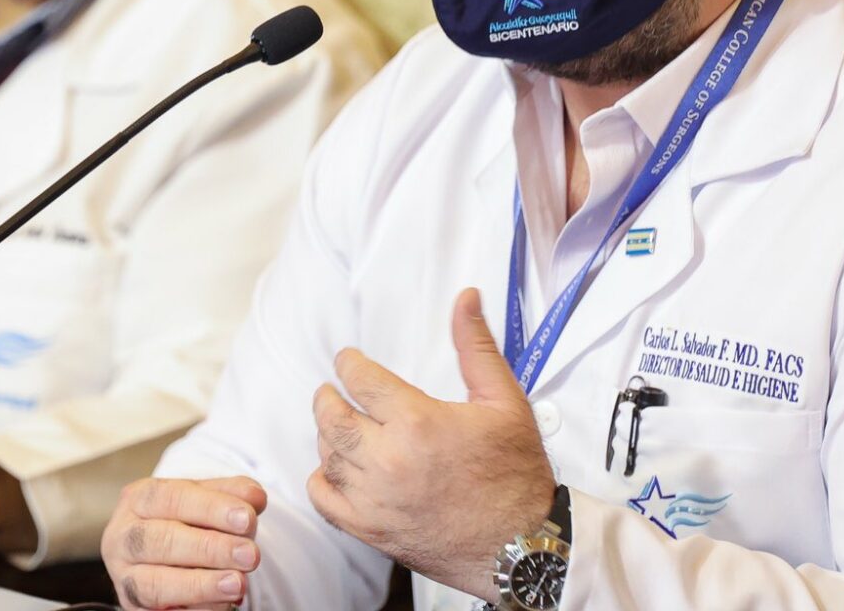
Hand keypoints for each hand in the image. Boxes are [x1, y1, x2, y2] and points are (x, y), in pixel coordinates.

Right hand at [101, 475, 265, 609]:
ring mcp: (125, 577)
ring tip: (238, 583)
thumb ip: (229, 494)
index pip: (171, 498)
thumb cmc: (183, 523)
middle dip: (209, 548)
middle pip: (160, 541)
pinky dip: (195, 610)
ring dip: (200, 585)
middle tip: (250, 554)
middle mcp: (124, 538)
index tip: (247, 518)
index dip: (210, 508)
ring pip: (155, 584)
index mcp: (138, 500)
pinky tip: (223, 603)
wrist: (160, 558)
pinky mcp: (135, 609)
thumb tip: (254, 497)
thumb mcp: (203, 500)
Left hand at [309, 287, 554, 600]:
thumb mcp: (504, 401)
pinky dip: (321, 481)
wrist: (522, 547)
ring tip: (341, 426)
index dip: (349, 363)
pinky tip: (335, 469)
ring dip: (328, 435)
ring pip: (327, 455)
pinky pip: (325, 500)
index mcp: (418, 422)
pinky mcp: (371, 530)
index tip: (350, 361)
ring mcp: (376, 499)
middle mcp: (388, 460)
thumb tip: (466, 296)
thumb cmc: (516, 474)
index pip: (359, 378)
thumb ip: (476, 346)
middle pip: (331, 416)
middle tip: (334, 392)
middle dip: (327, 397)